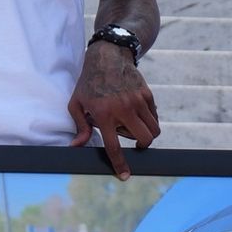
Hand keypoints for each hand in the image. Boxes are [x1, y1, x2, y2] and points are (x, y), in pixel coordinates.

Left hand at [68, 40, 158, 179]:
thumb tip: (76, 146)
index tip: (125, 176)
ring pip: (153, 129)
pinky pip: (154, 116)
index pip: (114, 146)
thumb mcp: (77, 103)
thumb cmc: (89, 82)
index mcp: (104, 114)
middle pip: (144, 139)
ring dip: (145, 134)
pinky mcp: (147, 94)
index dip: (120, 164)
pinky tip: (137, 113)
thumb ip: (80, 126)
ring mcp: (138, 101)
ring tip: (133, 125)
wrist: (108, 56)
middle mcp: (123, 109)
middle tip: (133, 142)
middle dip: (141, 146)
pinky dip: (149, 120)